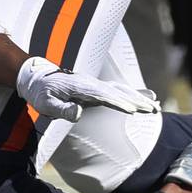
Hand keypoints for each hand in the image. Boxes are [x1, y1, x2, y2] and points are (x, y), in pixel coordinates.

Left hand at [16, 55, 160, 121]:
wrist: (35, 78)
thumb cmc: (40, 93)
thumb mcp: (45, 103)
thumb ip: (61, 109)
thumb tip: (78, 114)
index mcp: (80, 86)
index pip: (102, 96)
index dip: (118, 102)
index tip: (133, 110)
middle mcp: (90, 83)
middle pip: (117, 92)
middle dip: (136, 101)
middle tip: (154, 110)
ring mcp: (94, 84)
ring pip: (121, 90)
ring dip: (139, 98)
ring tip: (156, 107)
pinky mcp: (95, 89)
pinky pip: (117, 91)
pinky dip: (132, 94)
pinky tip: (146, 98)